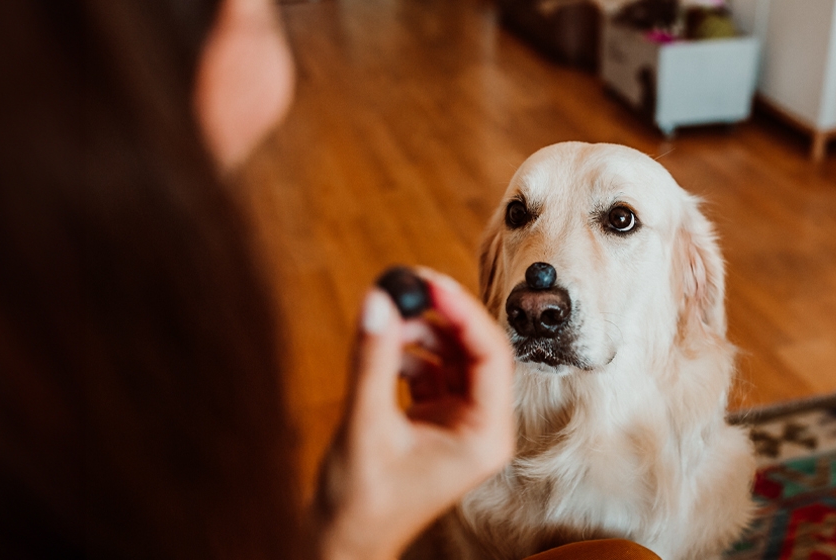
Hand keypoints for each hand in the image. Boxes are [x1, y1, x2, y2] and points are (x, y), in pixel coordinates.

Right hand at [314, 270, 514, 559]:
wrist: (343, 544)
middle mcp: (482, 428)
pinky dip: (409, 355)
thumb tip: (378, 300)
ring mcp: (460, 424)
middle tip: (409, 285)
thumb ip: (373, 360)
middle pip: (476, 351)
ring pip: (453, 358)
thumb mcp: (366, 425)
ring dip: (422, 334)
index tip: (430, 283)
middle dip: (442, 317)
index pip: (492, 356)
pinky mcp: (436, 421)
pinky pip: (433, 372)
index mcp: (486, 437)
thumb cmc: (361, 505)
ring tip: (387, 323)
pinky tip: (384, 354)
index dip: (463, 313)